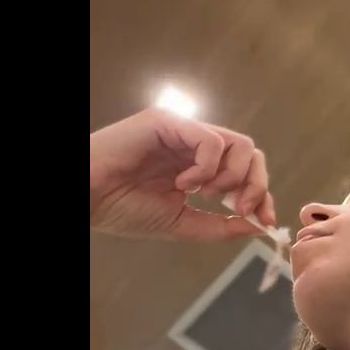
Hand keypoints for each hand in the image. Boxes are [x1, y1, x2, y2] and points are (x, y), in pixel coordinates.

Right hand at [90, 109, 276, 240]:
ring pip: (240, 145)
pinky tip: (183, 183)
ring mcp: (184, 131)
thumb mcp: (182, 223)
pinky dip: (206, 168)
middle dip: (255, 186)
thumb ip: (220, 225)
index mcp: (200, 166)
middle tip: (239, 208)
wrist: (86, 199)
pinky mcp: (169, 122)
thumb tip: (259, 227)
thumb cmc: (123, 208)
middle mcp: (196, 145)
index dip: (262, 194)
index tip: (264, 221)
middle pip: (252, 154)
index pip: (248, 170)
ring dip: (231, 177)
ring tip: (203, 194)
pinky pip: (211, 141)